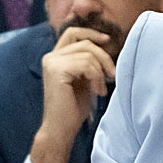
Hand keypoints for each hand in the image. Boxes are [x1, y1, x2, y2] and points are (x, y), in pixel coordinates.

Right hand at [30, 27, 114, 162]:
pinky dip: (96, 77)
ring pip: (88, 53)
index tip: (108, 41)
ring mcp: (52, 62)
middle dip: (104, 56)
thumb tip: (106, 45)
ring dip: (101, 71)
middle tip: (112, 75)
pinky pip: (86, 64)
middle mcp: (50, 57)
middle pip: (85, 42)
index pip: (73, 32)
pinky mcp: (57, 70)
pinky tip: (97, 91)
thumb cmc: (73, 109)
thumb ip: (88, 62)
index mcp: (55, 57)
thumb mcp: (84, 79)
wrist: (61, 130)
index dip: (91, 33)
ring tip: (101, 89)